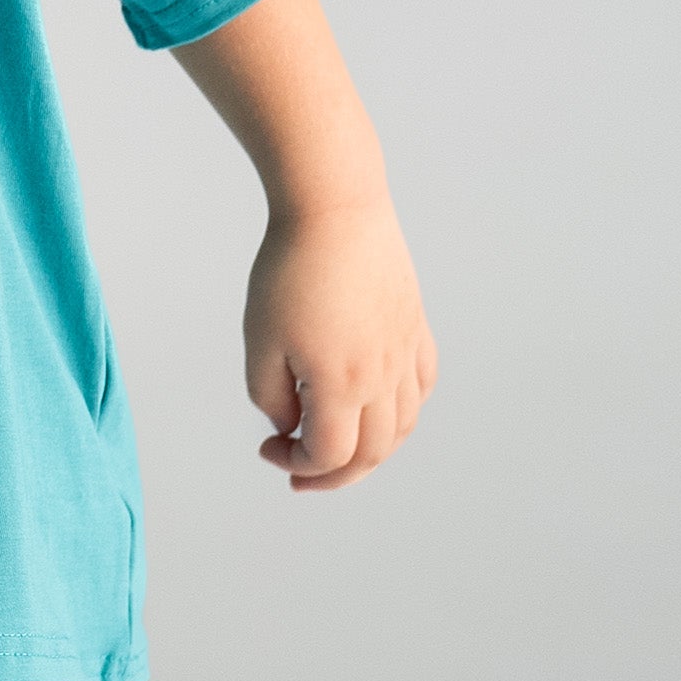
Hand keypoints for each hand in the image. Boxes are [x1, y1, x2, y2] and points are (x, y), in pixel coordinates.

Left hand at [170, 0, 435, 497]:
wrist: (335, 207)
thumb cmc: (288, 269)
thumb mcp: (260, 339)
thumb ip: (270, 395)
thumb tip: (292, 425)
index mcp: (340, 382)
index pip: (329, 454)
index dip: (296, 464)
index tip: (267, 448)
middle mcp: (383, 375)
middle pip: (372, 452)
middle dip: (334, 474)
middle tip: (299, 473)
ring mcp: (405, 351)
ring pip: (403, 426)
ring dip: (371, 450)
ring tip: (337, 448)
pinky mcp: (415, 327)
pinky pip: (421, 387)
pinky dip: (403, 412)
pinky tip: (376, 408)